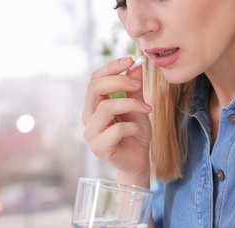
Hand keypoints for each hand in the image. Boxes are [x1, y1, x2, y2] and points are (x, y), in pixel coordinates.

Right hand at [82, 57, 151, 178]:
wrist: (138, 159)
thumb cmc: (135, 132)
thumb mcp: (138, 106)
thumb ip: (134, 88)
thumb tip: (136, 64)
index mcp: (95, 104)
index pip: (95, 79)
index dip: (111, 67)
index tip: (131, 60)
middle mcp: (89, 116)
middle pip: (94, 88)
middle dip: (119, 81)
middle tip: (138, 84)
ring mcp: (91, 132)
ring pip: (106, 108)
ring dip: (130, 104)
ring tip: (146, 110)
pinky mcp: (99, 147)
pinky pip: (116, 130)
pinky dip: (132, 126)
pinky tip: (139, 129)